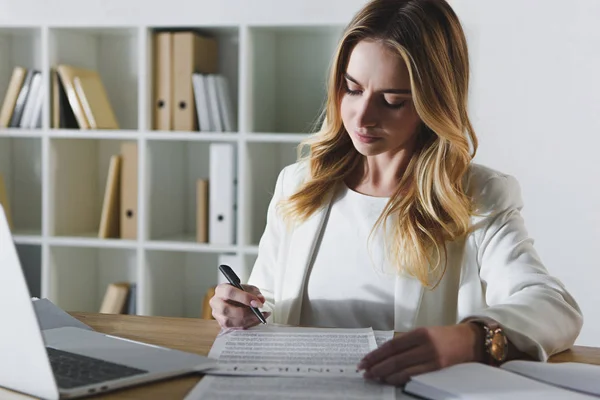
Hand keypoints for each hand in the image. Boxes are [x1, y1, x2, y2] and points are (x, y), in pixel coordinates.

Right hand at [209, 283, 270, 328]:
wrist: (236, 300)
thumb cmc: (241, 293)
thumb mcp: (248, 288)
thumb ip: (254, 293)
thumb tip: (260, 299)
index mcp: (221, 289)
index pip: (230, 292)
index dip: (244, 298)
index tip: (257, 302)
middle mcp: (216, 302)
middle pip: (226, 310)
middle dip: (245, 312)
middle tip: (258, 312)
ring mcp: (217, 315)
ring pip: (229, 321)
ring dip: (247, 320)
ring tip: (259, 317)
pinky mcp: (222, 324)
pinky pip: (234, 328)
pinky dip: (247, 325)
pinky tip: (255, 320)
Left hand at [357, 323, 482, 385]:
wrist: (469, 341)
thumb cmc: (443, 336)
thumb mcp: (424, 333)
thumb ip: (407, 342)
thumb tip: (383, 354)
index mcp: (419, 333)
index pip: (392, 345)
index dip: (376, 354)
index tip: (364, 360)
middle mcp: (425, 344)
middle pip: (394, 357)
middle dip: (376, 365)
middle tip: (363, 370)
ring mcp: (432, 357)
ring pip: (402, 368)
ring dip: (384, 374)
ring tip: (372, 376)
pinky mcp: (437, 368)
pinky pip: (413, 375)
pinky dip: (398, 378)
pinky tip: (388, 380)